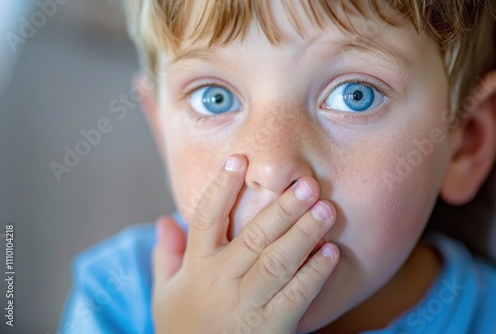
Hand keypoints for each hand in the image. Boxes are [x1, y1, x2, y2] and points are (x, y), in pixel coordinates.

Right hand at [152, 155, 339, 333]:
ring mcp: (248, 304)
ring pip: (278, 262)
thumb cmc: (183, 328)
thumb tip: (163, 220)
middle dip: (282, 208)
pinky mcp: (273, 327)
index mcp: (197, 267)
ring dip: (304, 234)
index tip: (239, 160)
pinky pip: (297, 296)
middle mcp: (222, 281)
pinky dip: (315, 274)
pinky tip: (331, 252)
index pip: (205, 219)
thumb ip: (167, 255)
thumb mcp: (165, 292)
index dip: (221, 187)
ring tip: (326, 209)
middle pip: (253, 237)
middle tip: (307, 183)